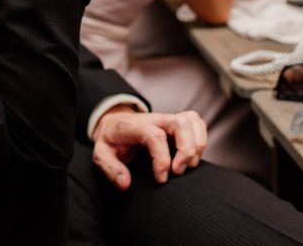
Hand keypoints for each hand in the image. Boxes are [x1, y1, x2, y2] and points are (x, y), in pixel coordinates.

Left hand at [91, 107, 206, 189]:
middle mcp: (155, 119)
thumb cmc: (111, 140)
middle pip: (180, 123)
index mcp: (135, 125)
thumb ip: (110, 168)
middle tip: (178, 171)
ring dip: (197, 144)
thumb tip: (125, 183)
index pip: (155, 136)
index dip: (162, 159)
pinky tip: (192, 156)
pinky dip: (201, 138)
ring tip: (189, 165)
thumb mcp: (101, 153)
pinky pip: (196, 122)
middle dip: (186, 150)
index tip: (161, 179)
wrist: (114, 123)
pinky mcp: (176, 123)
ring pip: (192, 120)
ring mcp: (167, 119)